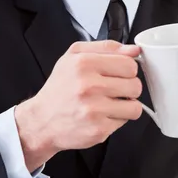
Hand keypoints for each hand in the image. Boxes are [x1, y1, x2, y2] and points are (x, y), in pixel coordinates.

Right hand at [15, 40, 142, 171]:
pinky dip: (115, 119)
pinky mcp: (98, 129)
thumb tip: (134, 50)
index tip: (119, 73)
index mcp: (83, 63)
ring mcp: (94, 110)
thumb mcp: (74, 56)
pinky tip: (101, 115)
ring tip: (108, 103)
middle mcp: (88, 86)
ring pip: (135, 106)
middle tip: (112, 90)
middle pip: (135, 85)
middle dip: (128, 88)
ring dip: (125, 106)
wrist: (42, 120)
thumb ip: (107, 48)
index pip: (129, 64)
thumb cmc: (60, 89)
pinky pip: (124, 122)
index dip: (128, 69)